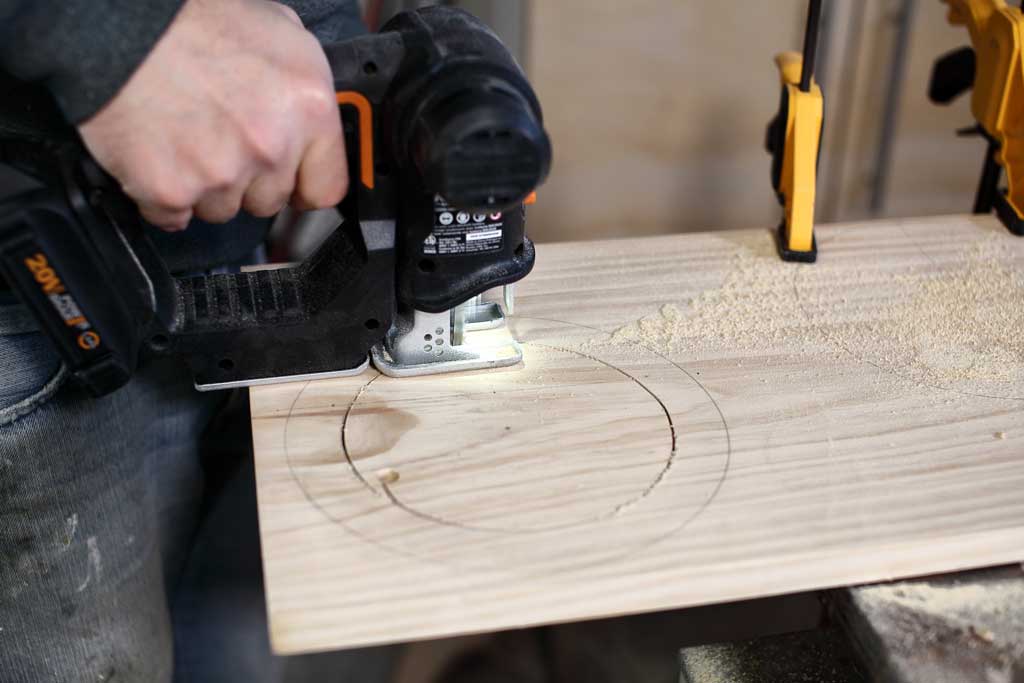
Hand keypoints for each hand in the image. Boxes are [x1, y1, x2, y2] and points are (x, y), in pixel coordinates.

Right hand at [78, 0, 347, 230]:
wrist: (114, 24)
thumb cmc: (191, 19)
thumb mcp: (278, 32)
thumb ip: (302, 87)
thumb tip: (312, 120)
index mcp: (308, 108)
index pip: (326, 187)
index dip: (304, 184)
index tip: (291, 180)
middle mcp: (271, 147)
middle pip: (270, 201)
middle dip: (249, 180)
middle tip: (220, 138)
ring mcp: (221, 174)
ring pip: (223, 210)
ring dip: (206, 187)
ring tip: (185, 138)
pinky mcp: (171, 191)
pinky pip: (175, 216)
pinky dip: (164, 196)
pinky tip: (158, 157)